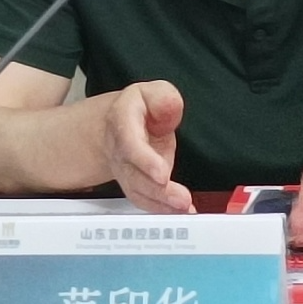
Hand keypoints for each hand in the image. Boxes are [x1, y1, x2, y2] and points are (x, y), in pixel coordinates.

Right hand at [101, 80, 194, 212]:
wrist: (117, 124)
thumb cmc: (141, 107)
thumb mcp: (153, 92)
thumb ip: (164, 98)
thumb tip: (169, 108)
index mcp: (122, 120)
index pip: (129, 143)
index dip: (144, 160)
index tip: (162, 174)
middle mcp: (119, 149)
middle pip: (134, 174)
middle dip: (158, 190)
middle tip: (182, 200)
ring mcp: (124, 169)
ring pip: (138, 191)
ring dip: (161, 203)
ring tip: (185, 207)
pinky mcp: (134, 183)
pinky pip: (144, 199)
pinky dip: (161, 208)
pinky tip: (179, 211)